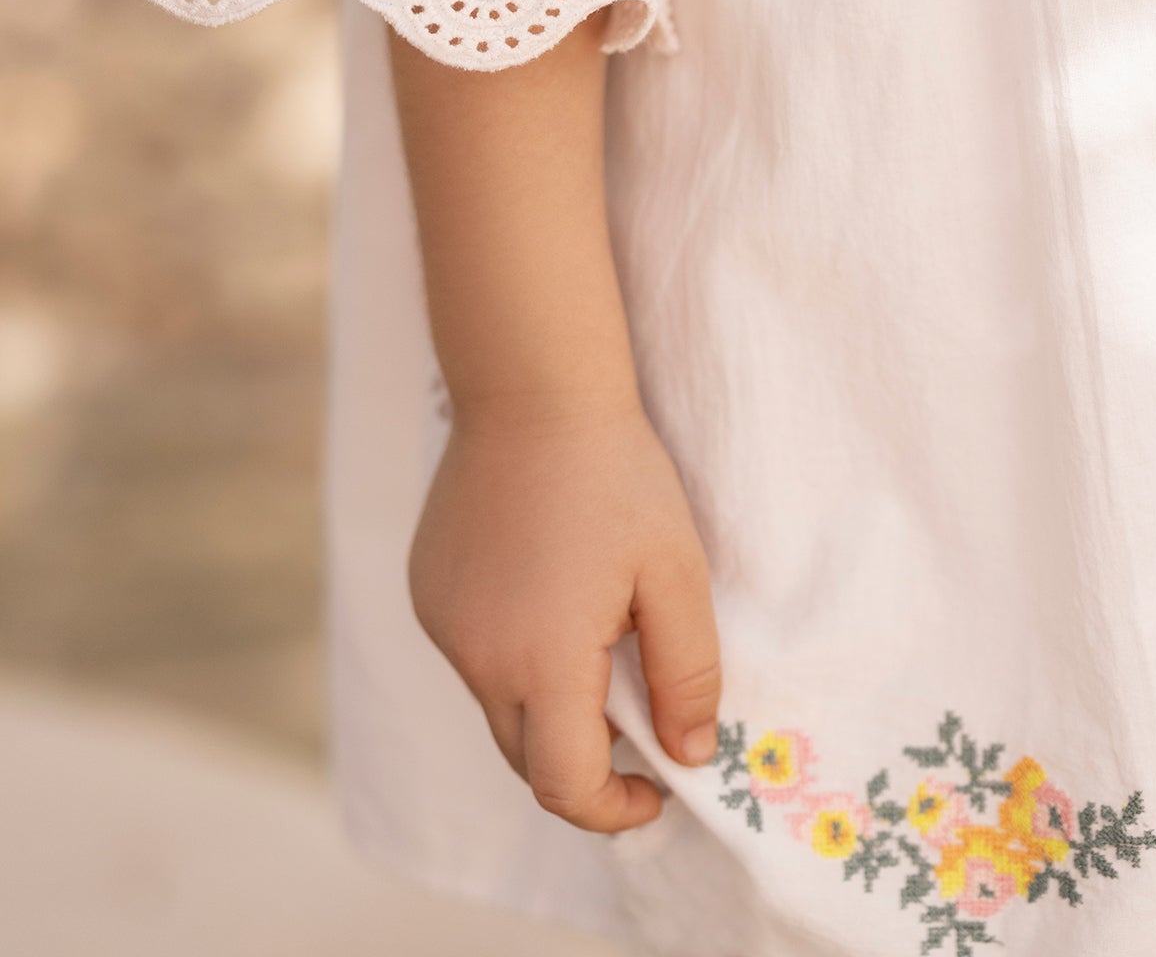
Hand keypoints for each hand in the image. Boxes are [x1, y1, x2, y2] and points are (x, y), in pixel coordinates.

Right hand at [408, 398, 720, 833]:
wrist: (531, 389)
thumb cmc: (615, 476)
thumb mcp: (676, 573)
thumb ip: (686, 674)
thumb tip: (687, 754)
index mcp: (541, 662)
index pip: (566, 786)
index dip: (615, 808)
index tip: (658, 783)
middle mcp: (476, 657)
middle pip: (526, 757)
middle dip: (583, 760)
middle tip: (638, 715)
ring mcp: (443, 624)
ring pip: (497, 704)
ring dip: (545, 702)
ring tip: (594, 634)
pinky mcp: (427, 592)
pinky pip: (472, 653)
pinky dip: (511, 654)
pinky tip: (547, 592)